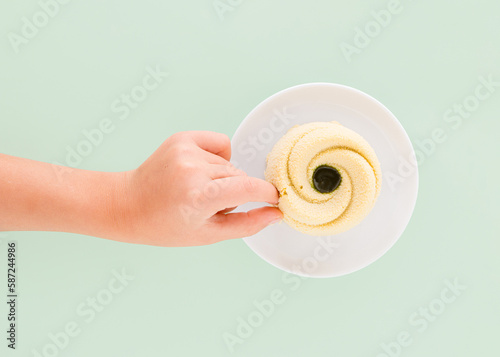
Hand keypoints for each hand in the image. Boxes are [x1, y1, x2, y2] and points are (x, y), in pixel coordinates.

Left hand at [116, 131, 281, 245]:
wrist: (128, 204)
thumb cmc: (165, 225)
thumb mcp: (208, 234)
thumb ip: (247, 224)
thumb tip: (275, 213)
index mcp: (198, 197)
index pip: (249, 189)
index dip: (267, 194)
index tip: (273, 199)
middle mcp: (192, 169)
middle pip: (240, 176)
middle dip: (236, 192)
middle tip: (211, 205)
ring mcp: (185, 151)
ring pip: (229, 163)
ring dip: (223, 177)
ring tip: (199, 189)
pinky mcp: (182, 138)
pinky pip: (220, 144)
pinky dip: (217, 157)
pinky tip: (199, 170)